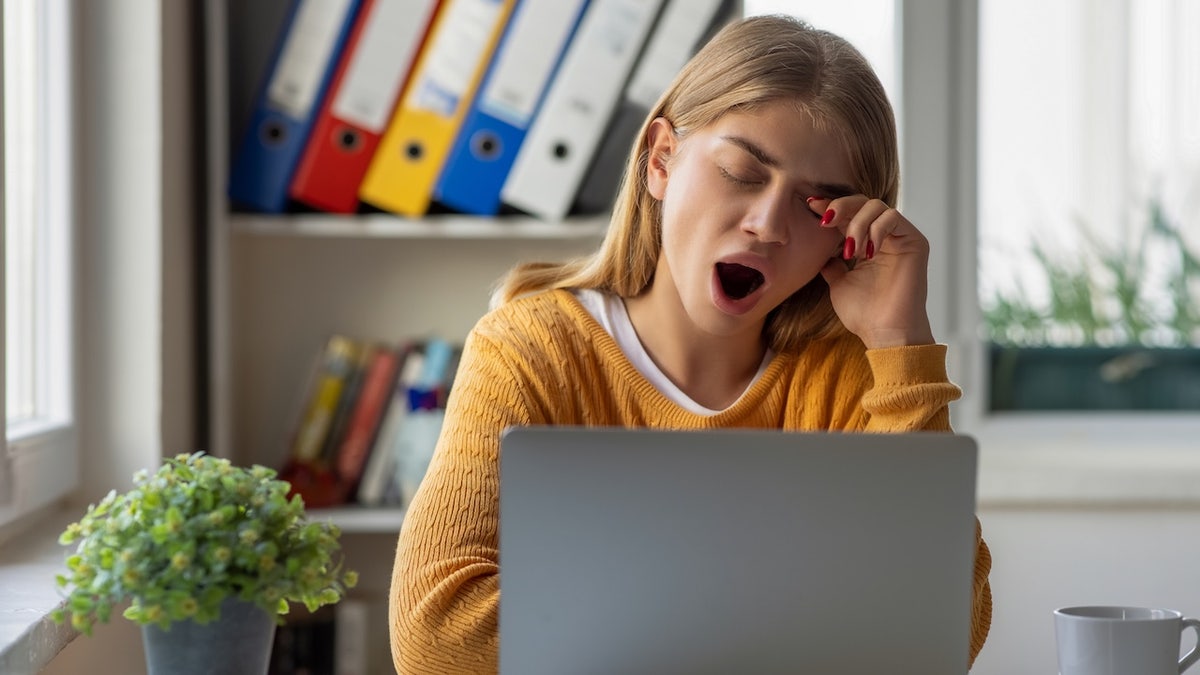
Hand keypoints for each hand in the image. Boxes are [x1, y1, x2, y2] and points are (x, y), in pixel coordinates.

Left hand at [806, 195, 934, 348]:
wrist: (884, 333)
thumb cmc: (864, 314)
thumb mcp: (838, 284)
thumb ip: (832, 265)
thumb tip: (821, 253)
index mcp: (867, 244)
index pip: (850, 215)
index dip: (831, 207)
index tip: (811, 207)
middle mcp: (885, 238)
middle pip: (863, 202)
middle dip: (841, 207)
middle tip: (826, 222)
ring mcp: (901, 238)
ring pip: (877, 206)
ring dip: (857, 224)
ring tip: (850, 251)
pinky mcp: (915, 242)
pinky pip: (893, 218)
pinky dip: (875, 229)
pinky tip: (867, 252)